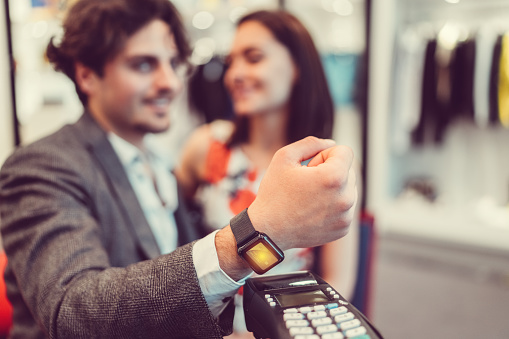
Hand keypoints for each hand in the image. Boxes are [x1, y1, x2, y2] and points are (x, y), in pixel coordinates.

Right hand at [248, 136, 356, 250]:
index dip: (324, 155)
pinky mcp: (343, 228)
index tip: (309, 168)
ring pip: (348, 190)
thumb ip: (311, 144)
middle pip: (349, 170)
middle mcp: (346, 198)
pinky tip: (312, 211)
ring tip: (309, 198)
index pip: (345, 152)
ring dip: (332, 189)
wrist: (268, 230)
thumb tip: (331, 144)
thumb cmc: (274, 193)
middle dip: (329, 172)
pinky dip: (332, 206)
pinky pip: (345, 208)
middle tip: (306, 184)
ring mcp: (346, 216)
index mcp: (334, 177)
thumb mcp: (284, 157)